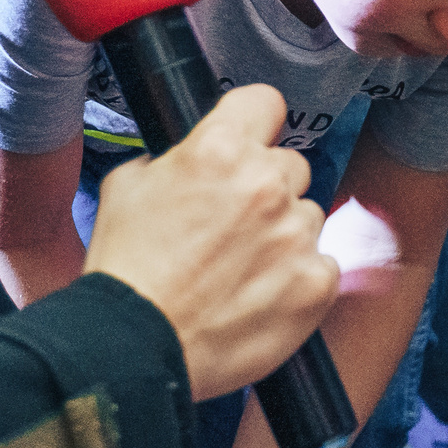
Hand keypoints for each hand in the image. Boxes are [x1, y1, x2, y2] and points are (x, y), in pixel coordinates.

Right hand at [83, 84, 338, 401]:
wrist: (135, 346)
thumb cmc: (126, 272)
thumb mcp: (127, 187)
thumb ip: (173, 161)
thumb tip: (191, 159)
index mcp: (219, 150)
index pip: (265, 102)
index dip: (255, 120)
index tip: (251, 137)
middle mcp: (266, 185)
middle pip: (290, 164)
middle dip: (266, 187)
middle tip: (234, 223)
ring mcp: (296, 235)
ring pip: (308, 215)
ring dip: (284, 233)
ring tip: (241, 267)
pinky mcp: (317, 282)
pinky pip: (321, 264)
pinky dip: (298, 278)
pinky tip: (261, 295)